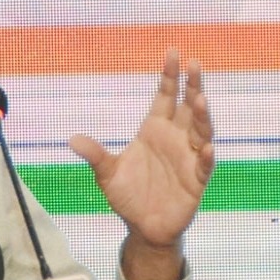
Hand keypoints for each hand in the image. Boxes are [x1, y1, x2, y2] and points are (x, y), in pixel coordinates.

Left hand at [69, 49, 213, 249]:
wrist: (143, 227)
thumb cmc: (127, 196)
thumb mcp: (107, 173)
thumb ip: (95, 155)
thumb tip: (72, 139)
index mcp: (154, 130)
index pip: (165, 97)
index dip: (170, 76)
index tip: (173, 52)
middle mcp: (175, 139)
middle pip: (187, 107)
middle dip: (192, 85)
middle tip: (194, 63)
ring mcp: (188, 158)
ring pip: (200, 131)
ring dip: (201, 116)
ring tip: (200, 99)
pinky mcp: (196, 180)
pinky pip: (204, 166)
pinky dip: (207, 156)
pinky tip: (207, 147)